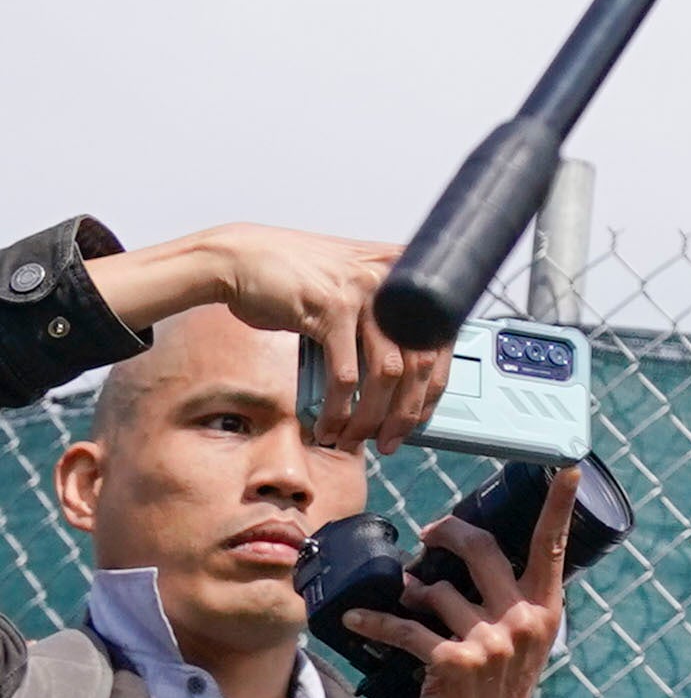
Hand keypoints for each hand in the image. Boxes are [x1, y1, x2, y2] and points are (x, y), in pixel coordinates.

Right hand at [88, 223, 454, 450]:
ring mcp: (365, 293)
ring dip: (372, 416)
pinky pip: (345, 373)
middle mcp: (394, 282)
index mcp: (408, 280)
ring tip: (354, 437)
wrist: (240, 258)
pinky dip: (338, 407)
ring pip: (387, 372)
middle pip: (421, 362)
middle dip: (407, 412)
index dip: (434, 388)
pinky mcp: (331, 307)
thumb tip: (400, 384)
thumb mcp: (351, 294)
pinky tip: (327, 424)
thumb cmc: (296, 282)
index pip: (442, 343)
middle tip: (390, 440)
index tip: (420, 417)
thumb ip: (378, 324)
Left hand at [344, 464, 576, 697]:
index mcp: (546, 607)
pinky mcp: (451, 659)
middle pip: (480, 548)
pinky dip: (376, 622)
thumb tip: (463, 560)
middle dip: (447, 532)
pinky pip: (403, 628)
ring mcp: (489, 639)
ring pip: (434, 590)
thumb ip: (510, 600)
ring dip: (411, 592)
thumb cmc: (500, 689)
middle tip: (431, 532)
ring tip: (405, 598)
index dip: (559, 503)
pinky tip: (358, 619)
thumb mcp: (523, 641)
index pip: (553, 545)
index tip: (565, 466)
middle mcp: (522, 618)